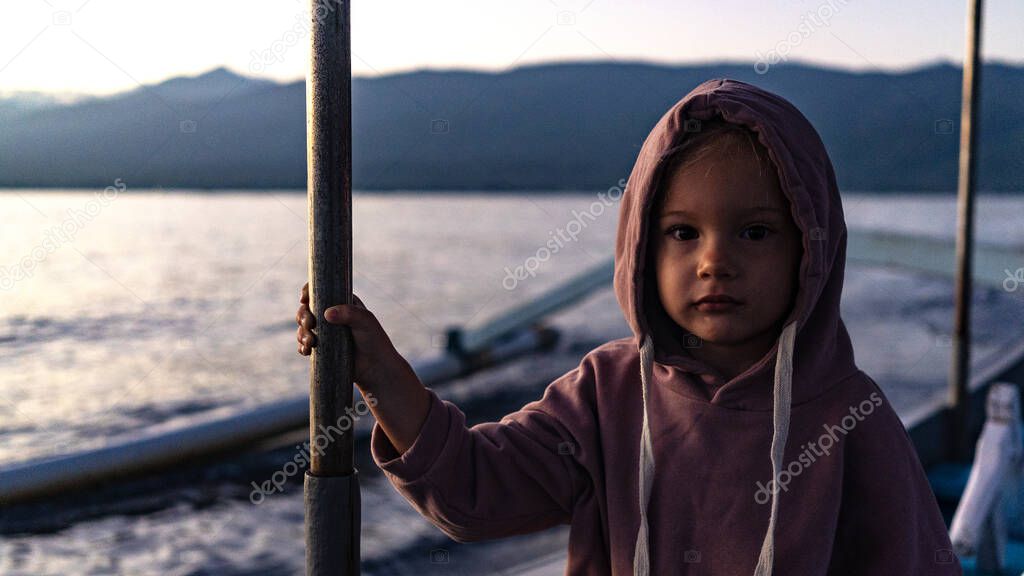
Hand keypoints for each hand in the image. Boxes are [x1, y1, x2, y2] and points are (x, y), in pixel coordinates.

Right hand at [296, 282, 413, 391]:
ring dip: (302, 333)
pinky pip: (305, 345)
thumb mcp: (365, 321)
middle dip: (303, 316)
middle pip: (307, 309)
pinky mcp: (322, 348)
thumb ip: (349, 313)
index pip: (321, 291)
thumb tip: (327, 314)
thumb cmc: (374, 340)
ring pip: (304, 328)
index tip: (304, 299)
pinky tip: (306, 351)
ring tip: (310, 342)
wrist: (375, 367)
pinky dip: (302, 346)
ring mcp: (326, 332)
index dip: (309, 292)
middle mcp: (332, 316)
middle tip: (309, 324)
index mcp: (342, 303)